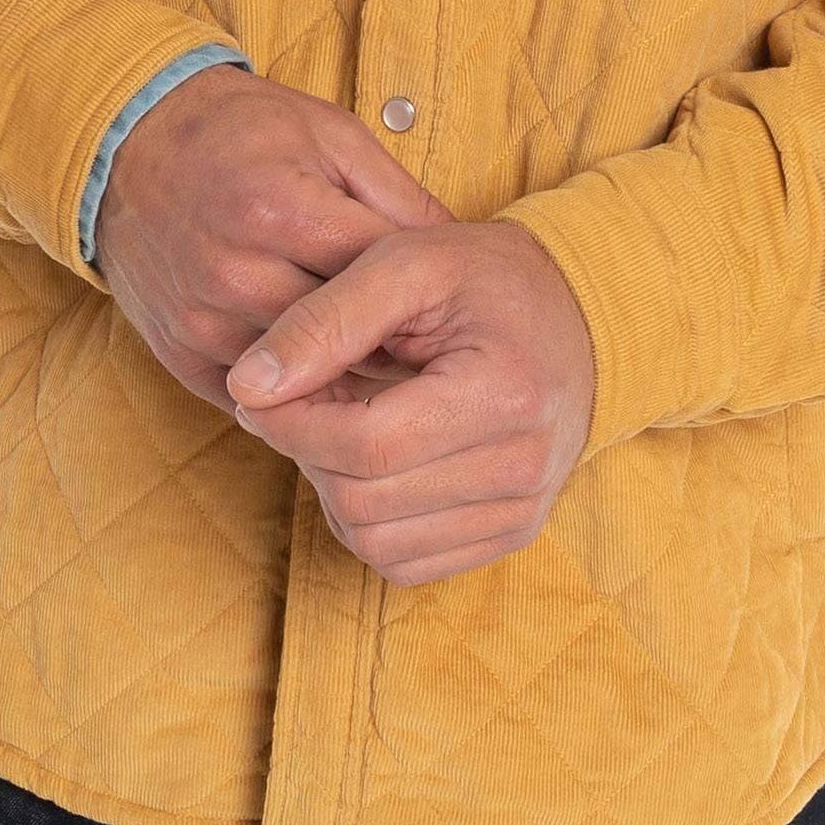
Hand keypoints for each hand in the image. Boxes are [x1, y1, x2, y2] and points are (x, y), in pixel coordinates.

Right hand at [94, 65, 452, 413]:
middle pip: (342, 338)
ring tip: (386, 367)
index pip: (377, 279)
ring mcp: (202, 316)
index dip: (424, 295)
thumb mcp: (333, 136)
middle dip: (390, 344)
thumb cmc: (243, 129)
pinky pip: (252, 395)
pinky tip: (326, 378)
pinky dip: (293, 392)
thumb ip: (398, 196)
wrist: (131, 141)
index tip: (456, 309)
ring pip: (300, 378)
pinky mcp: (177, 348)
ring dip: (345, 377)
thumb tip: (466, 250)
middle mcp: (236, 271)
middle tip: (434, 354)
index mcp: (281, 209)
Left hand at [224, 219, 596, 586]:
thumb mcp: (406, 261)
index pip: (365, 444)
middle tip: (298, 398)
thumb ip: (324, 319)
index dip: (290, 421)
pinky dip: (367, 520)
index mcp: (504, 394)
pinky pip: (406, 562)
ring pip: (375, 542)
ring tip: (338, 422)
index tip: (259, 385)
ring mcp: (521, 510)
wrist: (578, 312)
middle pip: (364, 500)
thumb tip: (246, 384)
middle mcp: (523, 468)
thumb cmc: (487, 277)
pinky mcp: (512, 533)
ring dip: (331, 488)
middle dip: (306, 450)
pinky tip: (371, 462)